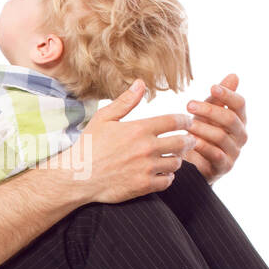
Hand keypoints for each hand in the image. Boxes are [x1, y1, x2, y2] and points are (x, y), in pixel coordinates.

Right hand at [41, 78, 193, 203]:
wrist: (77, 176)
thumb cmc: (89, 145)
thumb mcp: (104, 118)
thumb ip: (126, 101)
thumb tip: (140, 83)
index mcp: (139, 129)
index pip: (174, 121)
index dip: (185, 120)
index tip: (188, 121)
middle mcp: (146, 148)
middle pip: (182, 142)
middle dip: (189, 140)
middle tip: (191, 140)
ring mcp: (146, 168)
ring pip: (176, 163)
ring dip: (176, 159)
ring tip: (172, 156)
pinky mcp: (144, 186)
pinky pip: (167, 181)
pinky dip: (167, 177)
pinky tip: (162, 173)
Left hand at [182, 73, 246, 184]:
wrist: (192, 162)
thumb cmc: (201, 132)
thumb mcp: (207, 113)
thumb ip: (218, 98)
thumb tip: (234, 76)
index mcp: (239, 119)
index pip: (240, 104)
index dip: (228, 94)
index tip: (212, 87)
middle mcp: (241, 135)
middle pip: (231, 119)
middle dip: (209, 110)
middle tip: (189, 105)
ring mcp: (234, 152)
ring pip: (221, 136)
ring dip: (202, 128)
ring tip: (186, 124)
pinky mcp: (224, 167)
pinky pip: (215, 155)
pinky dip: (202, 147)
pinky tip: (190, 141)